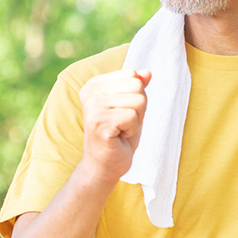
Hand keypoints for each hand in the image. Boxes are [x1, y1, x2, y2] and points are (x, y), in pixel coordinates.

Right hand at [78, 69, 150, 184]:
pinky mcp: (100, 122)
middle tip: (123, 124)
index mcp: (94, 84)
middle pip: (137, 85)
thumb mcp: (131, 107)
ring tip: (120, 130)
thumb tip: (147, 72)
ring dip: (136, 120)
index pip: (132, 74)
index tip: (122, 113)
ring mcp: (93, 107)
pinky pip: (133, 116)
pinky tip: (118, 137)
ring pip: (138, 101)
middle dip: (138, 108)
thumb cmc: (118, 136)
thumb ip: (137, 88)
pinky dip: (131, 130)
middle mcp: (90, 92)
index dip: (135, 96)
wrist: (104, 165)